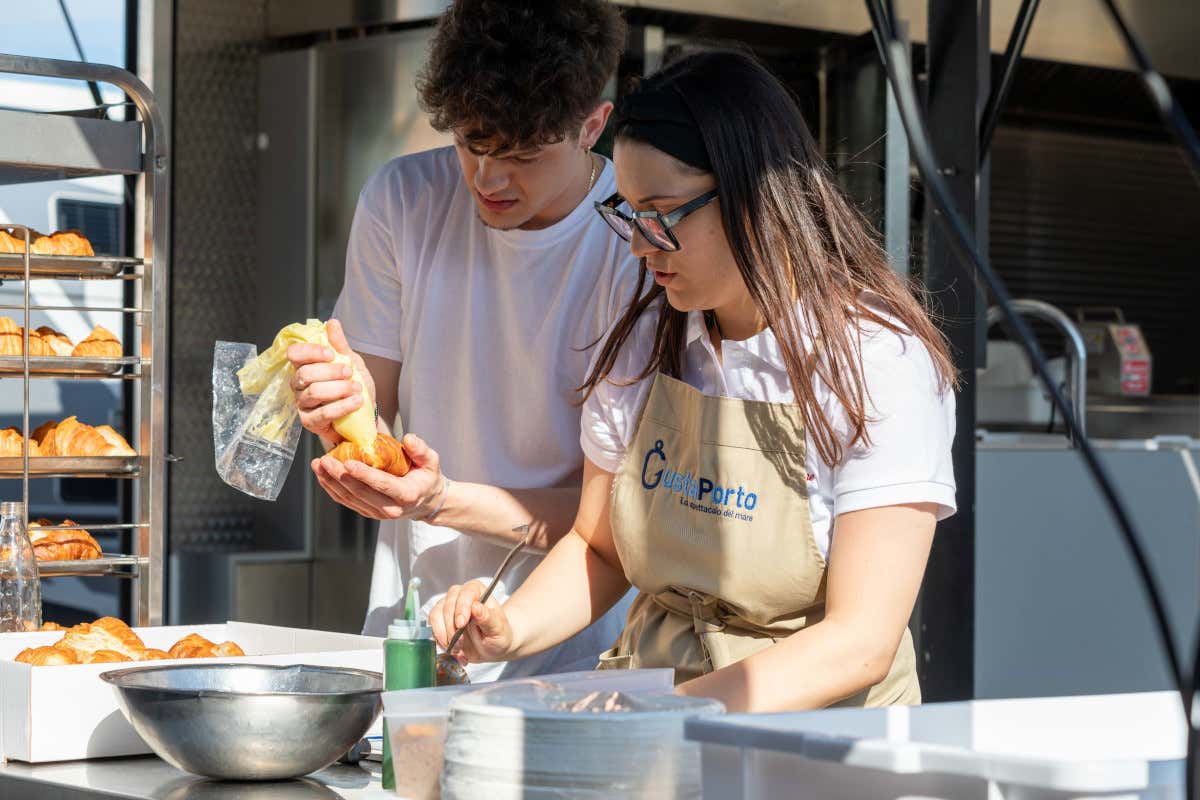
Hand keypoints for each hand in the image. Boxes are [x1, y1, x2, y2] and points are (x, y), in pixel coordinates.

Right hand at [287, 319, 376, 444]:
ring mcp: (302, 404)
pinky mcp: (309, 422)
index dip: (310, 352)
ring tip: (357, 389)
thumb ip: (340, 345)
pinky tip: (356, 402)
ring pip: (313, 392)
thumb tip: (332, 323)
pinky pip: (322, 414)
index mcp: (305, 366)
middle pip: (305, 373)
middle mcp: (299, 384)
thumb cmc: (354, 388)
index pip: (294, 354)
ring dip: (339, 389)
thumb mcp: (351, 363)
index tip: (331, 354)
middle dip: (330, 371)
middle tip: (349, 372)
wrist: (364, 416)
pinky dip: (342, 406)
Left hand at [312, 432, 445, 520]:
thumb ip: (421, 450)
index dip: (364, 474)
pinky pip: (346, 501)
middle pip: (360, 492)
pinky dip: (332, 489)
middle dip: (339, 476)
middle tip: (325, 460)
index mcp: (406, 495)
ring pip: (349, 498)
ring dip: (331, 482)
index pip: (382, 484)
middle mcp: (390, 509)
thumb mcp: (432, 461)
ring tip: (318, 465)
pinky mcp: (368, 512)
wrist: (427, 501)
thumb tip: (409, 439)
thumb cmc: (428, 477)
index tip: (348, 462)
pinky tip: (323, 476)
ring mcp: (377, 513)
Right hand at [429, 580, 514, 664]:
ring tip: (457, 649)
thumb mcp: (498, 629)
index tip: (461, 624)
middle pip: (447, 604)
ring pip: (435, 615)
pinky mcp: (440, 622)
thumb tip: (476, 607)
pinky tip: (454, 651)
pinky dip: (441, 643)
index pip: (466, 592)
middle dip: (451, 627)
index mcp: (478, 592)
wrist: (492, 647)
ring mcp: (448, 608)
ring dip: (443, 635)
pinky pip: (433, 629)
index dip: (461, 607)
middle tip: (460, 644)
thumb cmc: (498, 635)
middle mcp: (460, 596)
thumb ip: (488, 618)